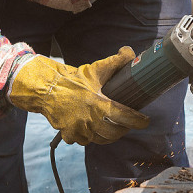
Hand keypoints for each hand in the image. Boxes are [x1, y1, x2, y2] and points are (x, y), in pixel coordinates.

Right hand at [8, 47, 148, 144]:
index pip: (124, 117)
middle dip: (124, 129)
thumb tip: (130, 52)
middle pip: (114, 133)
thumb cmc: (73, 79)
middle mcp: (89, 121)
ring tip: (113, 126)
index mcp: (99, 105)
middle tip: (128, 123)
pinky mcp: (70, 135)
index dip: (138, 121)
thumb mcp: (95, 69)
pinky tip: (93, 128)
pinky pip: (85, 141)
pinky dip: (91, 136)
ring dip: (109, 135)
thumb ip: (116, 61)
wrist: (47, 89)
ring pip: (101, 140)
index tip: (145, 121)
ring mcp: (79, 130)